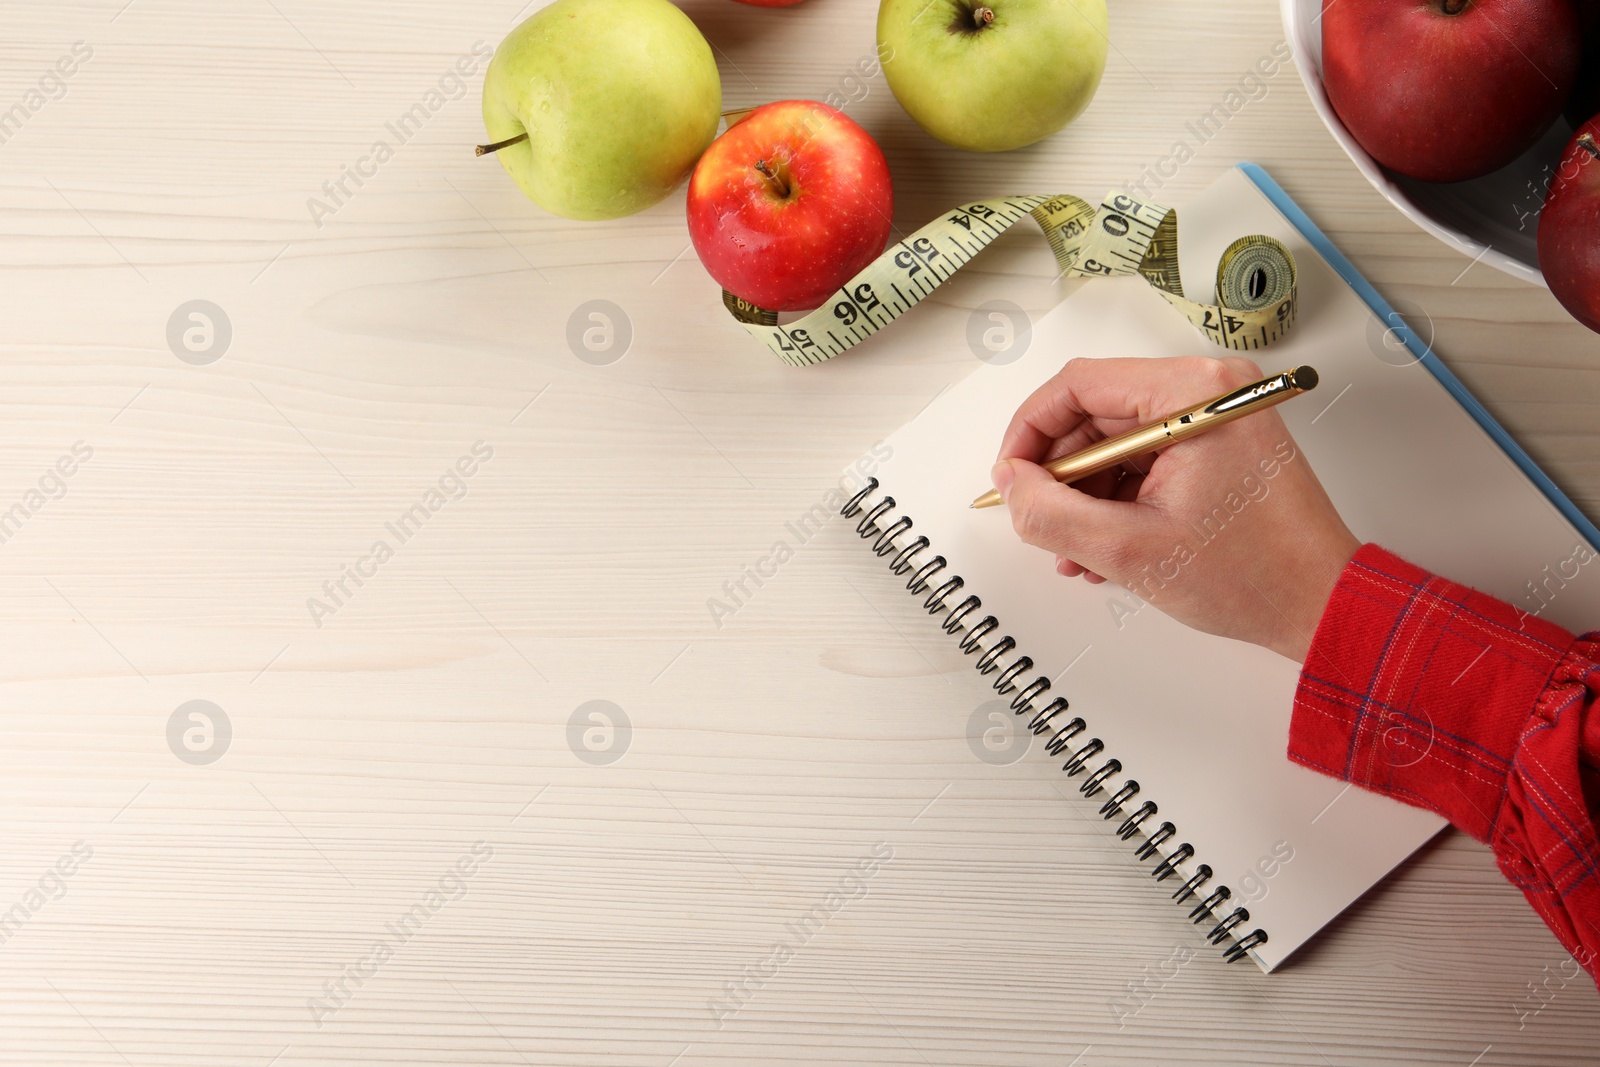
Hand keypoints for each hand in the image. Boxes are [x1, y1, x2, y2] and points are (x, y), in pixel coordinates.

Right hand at [989, 355, 1360, 662]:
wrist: (1321, 605)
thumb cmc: (1255, 575)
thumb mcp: (1128, 549)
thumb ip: (1050, 513)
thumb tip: (1010, 485)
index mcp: (1193, 393)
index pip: (1078, 385)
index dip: (1030, 432)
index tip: (1010, 475)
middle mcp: (1209, 391)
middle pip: (1096, 414)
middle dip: (1060, 475)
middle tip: (1041, 520)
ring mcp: (1217, 418)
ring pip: (1117, 442)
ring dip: (1086, 496)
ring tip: (1075, 551)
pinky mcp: (1221, 446)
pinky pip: (1146, 460)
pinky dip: (1118, 500)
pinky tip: (1105, 547)